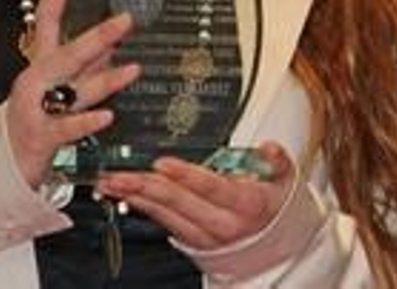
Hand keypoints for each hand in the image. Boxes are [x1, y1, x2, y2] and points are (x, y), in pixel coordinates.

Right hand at [5, 0, 139, 187]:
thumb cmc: (34, 119)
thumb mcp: (58, 85)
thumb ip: (84, 64)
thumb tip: (113, 41)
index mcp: (40, 64)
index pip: (46, 20)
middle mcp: (36, 81)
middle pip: (66, 53)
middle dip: (97, 36)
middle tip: (125, 21)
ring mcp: (36, 108)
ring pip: (73, 90)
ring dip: (105, 80)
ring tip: (132, 71)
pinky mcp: (41, 137)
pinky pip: (67, 128)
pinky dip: (87, 122)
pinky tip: (106, 116)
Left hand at [96, 142, 294, 250]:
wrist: (275, 248)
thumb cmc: (274, 206)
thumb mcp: (285, 180)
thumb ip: (277, 161)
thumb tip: (268, 148)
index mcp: (247, 205)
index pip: (214, 189)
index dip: (188, 176)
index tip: (164, 164)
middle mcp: (223, 224)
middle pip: (180, 204)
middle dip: (147, 188)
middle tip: (121, 174)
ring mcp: (204, 235)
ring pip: (166, 214)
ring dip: (136, 197)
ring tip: (111, 181)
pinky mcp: (190, 239)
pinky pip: (163, 221)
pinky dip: (142, 206)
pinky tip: (124, 193)